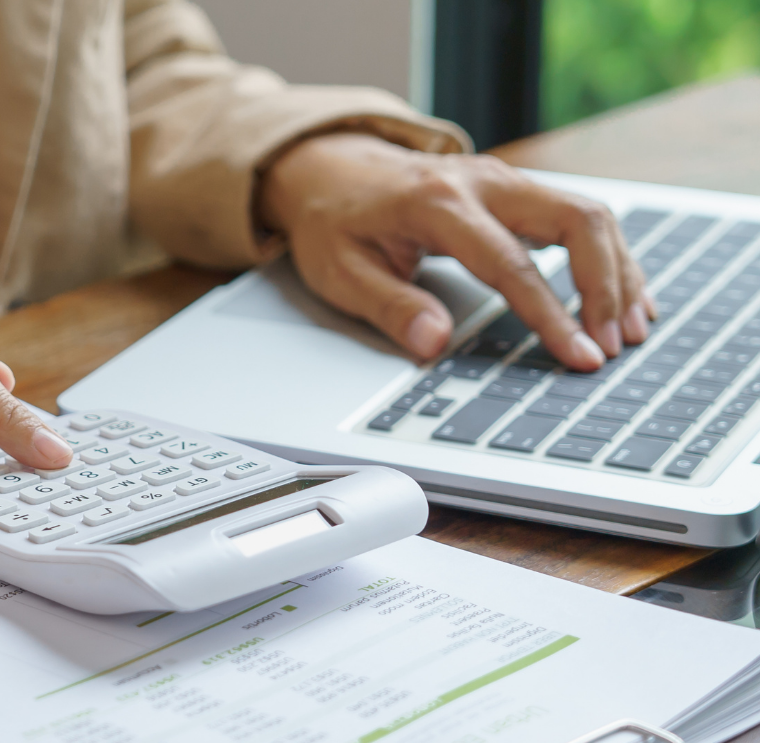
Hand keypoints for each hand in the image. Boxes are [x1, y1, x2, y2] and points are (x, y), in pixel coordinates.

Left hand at [257, 132, 653, 369]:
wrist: (329, 169)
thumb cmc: (333, 222)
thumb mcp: (340, 271)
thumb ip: (390, 307)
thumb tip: (434, 344)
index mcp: (437, 203)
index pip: (510, 265)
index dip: (550, 315)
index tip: (578, 356)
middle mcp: (483, 182)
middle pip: (576, 220)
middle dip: (605, 286)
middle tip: (614, 344)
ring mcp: (505, 180)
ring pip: (589, 214)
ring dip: (618, 271)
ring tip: (630, 330)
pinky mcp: (516, 190)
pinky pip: (578, 216)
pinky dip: (607, 256)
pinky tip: (622, 296)